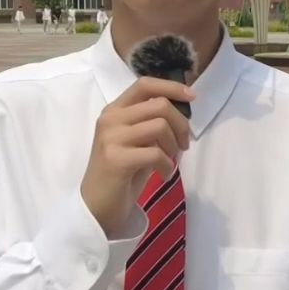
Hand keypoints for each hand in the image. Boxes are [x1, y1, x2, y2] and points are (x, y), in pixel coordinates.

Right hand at [81, 77, 194, 234]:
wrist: (97, 205)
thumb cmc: (122, 172)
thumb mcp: (136, 141)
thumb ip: (150, 122)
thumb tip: (182, 111)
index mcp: (115, 110)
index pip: (144, 84)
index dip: (171, 87)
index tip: (191, 96)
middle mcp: (110, 118)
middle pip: (159, 104)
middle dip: (180, 124)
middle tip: (183, 145)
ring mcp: (111, 138)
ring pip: (160, 126)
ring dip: (173, 146)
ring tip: (169, 160)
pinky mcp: (116, 159)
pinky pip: (156, 153)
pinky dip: (167, 165)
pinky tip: (163, 175)